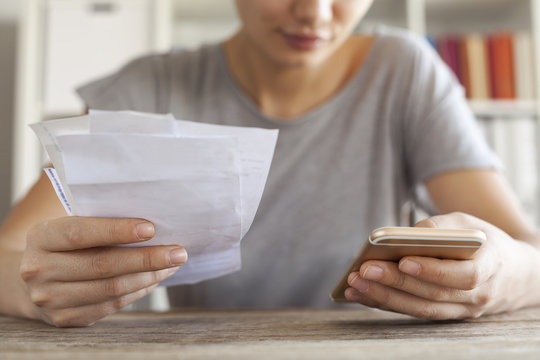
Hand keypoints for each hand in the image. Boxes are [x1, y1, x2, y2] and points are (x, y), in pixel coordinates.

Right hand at [19, 217, 186, 326]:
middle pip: (101, 265)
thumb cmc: (63, 244)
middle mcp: (40, 270)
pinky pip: (111, 305)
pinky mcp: (66, 318)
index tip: (151, 228)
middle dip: (146, 258)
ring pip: (111, 288)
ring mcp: (50, 299)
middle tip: (178, 252)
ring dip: (149, 276)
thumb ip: (97, 217)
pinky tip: (156, 278)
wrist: (30, 280)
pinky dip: (139, 290)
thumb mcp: (67, 224)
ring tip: (173, 264)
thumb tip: (147, 214)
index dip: (116, 230)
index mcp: (41, 237)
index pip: (79, 233)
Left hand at [344, 212, 534, 319]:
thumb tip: (406, 235)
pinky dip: (386, 304)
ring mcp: (462, 310)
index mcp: (490, 268)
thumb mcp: (470, 224)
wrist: (514, 274)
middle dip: (394, 282)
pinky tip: (360, 294)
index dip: (432, 270)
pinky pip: (414, 312)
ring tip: (354, 284)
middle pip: (432, 293)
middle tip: (362, 270)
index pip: (461, 276)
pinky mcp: (445, 314)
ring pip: (420, 308)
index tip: (403, 260)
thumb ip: (441, 226)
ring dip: (384, 297)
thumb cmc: (485, 242)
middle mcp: (478, 296)